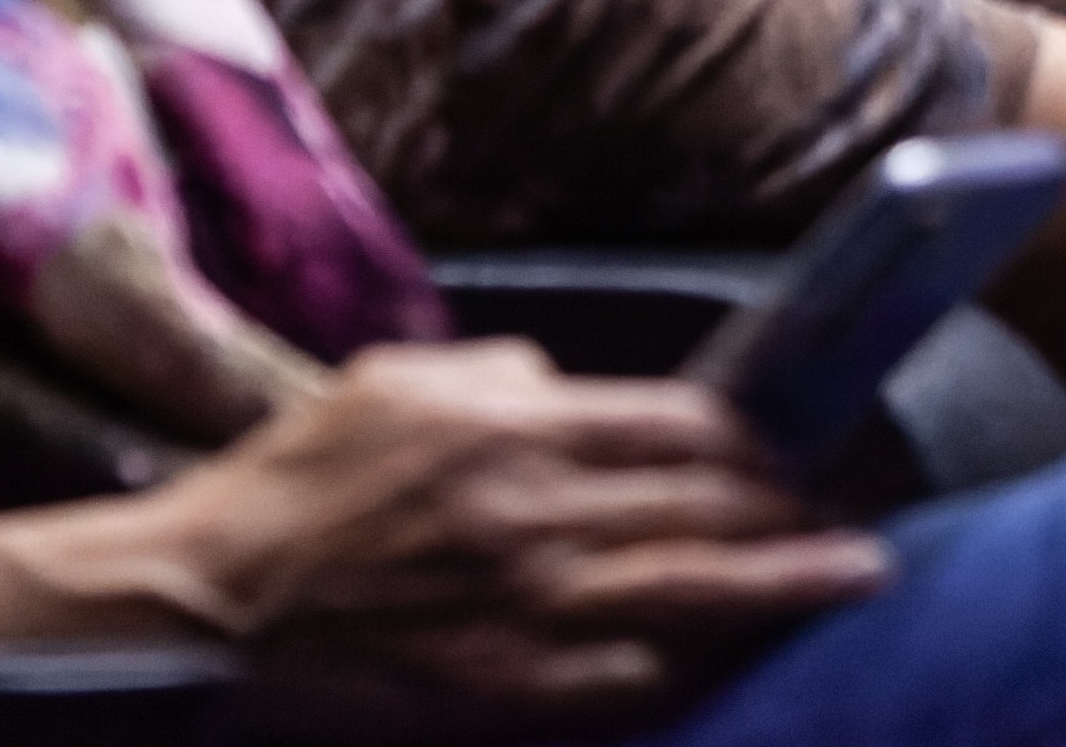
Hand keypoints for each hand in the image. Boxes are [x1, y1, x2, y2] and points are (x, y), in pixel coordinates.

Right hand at [52, 342, 885, 732]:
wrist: (214, 600)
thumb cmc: (303, 478)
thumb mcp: (404, 377)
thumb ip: (502, 375)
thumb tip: (570, 388)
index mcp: (516, 427)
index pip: (682, 423)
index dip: (757, 434)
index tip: (802, 438)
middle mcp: (537, 516)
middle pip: (705, 504)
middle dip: (789, 504)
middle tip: (850, 503)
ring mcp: (525, 613)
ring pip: (692, 594)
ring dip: (782, 583)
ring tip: (851, 573)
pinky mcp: (503, 691)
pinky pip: (628, 685)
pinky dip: (696, 667)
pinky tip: (744, 657)